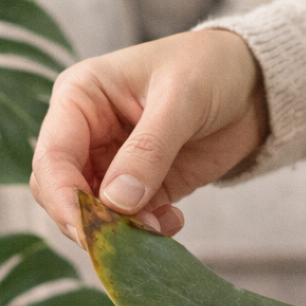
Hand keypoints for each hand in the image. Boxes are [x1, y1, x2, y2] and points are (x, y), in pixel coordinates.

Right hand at [30, 29, 264, 243]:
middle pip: (60, 191)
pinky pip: (125, 222)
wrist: (253, 84)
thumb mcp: (180, 100)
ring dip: (119, 231)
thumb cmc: (209, 68)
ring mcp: (110, 164)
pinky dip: (144, 232)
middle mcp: (85, 133)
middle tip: (126, 237)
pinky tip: (172, 221)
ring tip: (159, 226)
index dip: (63, 197)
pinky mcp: (138, 188)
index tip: (88, 229)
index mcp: (79, 98)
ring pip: (90, 213)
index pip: (52, 156)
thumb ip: (148, 151)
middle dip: (88, 219)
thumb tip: (116, 203)